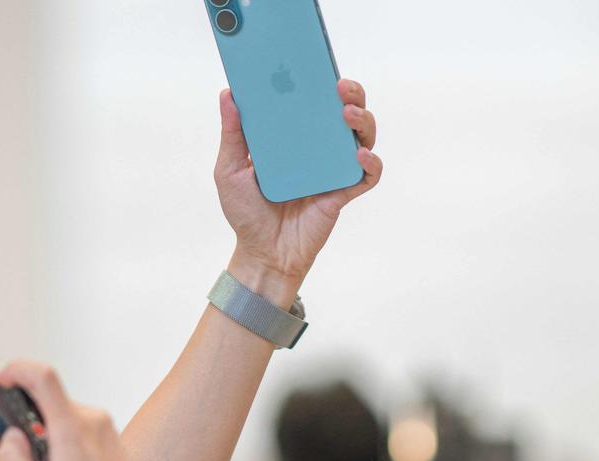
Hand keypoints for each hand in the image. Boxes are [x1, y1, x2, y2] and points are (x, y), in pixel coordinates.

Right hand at [0, 361, 175, 460]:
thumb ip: (11, 460)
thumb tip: (11, 438)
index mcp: (72, 428)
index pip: (43, 377)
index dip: (17, 370)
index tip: (3, 380)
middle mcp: (93, 421)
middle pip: (50, 401)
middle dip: (29, 423)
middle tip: (25, 457)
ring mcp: (106, 429)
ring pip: (63, 418)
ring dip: (48, 438)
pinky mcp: (112, 440)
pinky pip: (79, 430)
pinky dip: (64, 445)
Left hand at [215, 78, 382, 304]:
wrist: (262, 254)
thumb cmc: (246, 213)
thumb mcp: (230, 170)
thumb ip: (232, 134)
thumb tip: (228, 94)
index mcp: (293, 139)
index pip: (313, 104)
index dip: (321, 83)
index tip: (318, 67)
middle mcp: (317, 150)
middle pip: (345, 113)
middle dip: (351, 94)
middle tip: (340, 86)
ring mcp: (333, 171)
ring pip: (363, 137)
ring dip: (362, 120)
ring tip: (346, 114)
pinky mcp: (343, 193)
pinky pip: (368, 174)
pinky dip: (370, 162)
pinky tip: (359, 154)